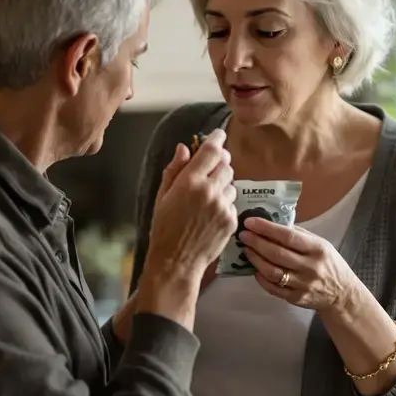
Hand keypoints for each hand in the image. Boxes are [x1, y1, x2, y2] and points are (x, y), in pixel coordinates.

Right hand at [144, 129, 236, 284]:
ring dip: (223, 183)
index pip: (211, 150)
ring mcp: (223, 206)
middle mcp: (209, 191)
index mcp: (189, 182)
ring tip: (207, 198)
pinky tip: (211, 214)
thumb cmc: (164, 228)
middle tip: (209, 169)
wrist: (177, 261)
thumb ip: (174, 170)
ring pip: (231, 182)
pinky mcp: (231, 219)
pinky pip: (233, 201)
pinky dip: (225, 202)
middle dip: (219, 162)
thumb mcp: (162, 196)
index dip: (217, 138)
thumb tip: (184, 147)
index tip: (218, 134)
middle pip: (225, 163)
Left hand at [239, 216, 363, 312]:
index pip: (288, 236)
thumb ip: (299, 235)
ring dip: (255, 259)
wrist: (342, 294)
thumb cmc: (329, 264)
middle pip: (277, 253)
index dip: (266, 228)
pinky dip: (261, 277)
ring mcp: (302, 285)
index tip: (250, 222)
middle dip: (256, 242)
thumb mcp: (321, 244)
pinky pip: (272, 288)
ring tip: (246, 250)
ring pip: (272, 272)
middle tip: (243, 235)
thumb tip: (273, 222)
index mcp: (317, 249)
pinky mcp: (295, 298)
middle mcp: (310, 267)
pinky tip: (255, 268)